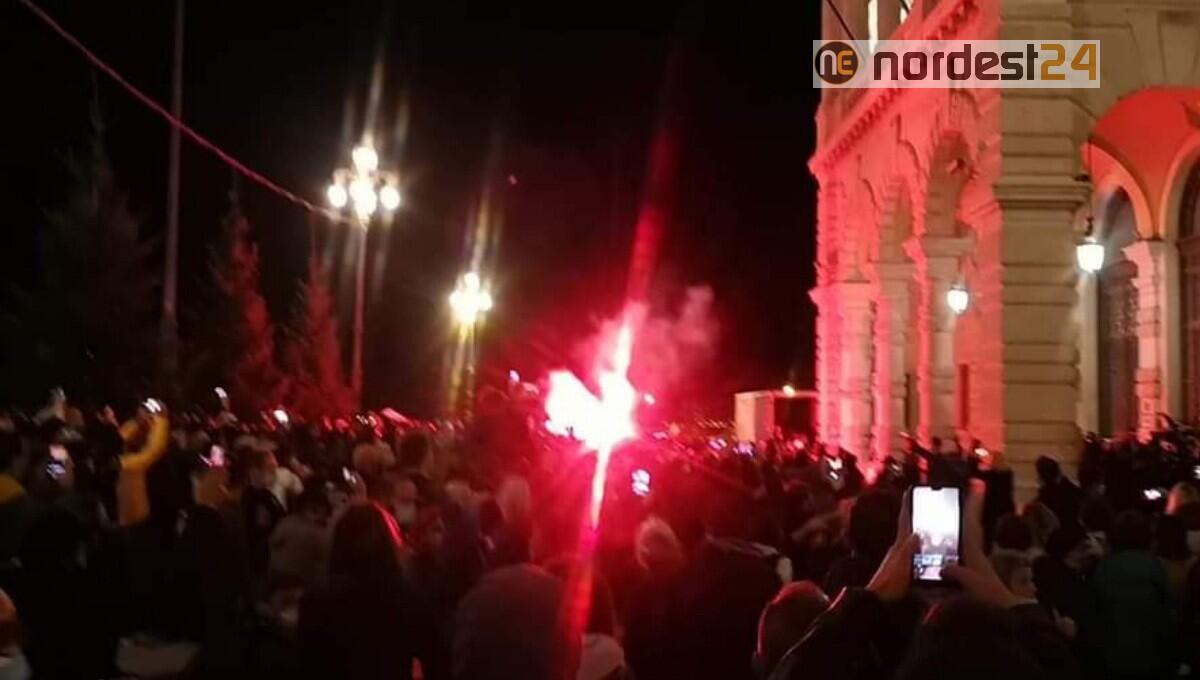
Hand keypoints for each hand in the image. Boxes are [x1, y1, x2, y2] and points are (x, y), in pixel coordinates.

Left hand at [867, 490, 917, 601]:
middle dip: (915, 517)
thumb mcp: (901, 564)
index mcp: (898, 545)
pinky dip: (919, 549)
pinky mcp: (900, 570)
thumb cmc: (889, 583)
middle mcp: (897, 550)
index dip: (907, 507)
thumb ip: (908, 549)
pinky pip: (913, 554)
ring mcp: (898, 560)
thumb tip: (916, 532)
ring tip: (931, 527)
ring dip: (918, 533)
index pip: (904, 521)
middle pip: (907, 529)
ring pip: (910, 542)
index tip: (910, 492)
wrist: (877, 601)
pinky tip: (926, 553)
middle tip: (925, 507)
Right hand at [942, 479, 1028, 607]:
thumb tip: (943, 565)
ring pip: (966, 533)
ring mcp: (973, 559)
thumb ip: (959, 573)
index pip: (972, 522)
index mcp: (974, 550)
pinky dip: (956, 537)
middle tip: (972, 485)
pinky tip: (944, 537)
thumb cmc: (989, 596)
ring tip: (954, 503)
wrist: (1003, 611)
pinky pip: (960, 546)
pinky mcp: (969, 569)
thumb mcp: (973, 584)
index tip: (977, 483)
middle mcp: (974, 551)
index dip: (973, 503)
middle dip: (971, 505)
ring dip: (963, 518)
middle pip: (970, 523)